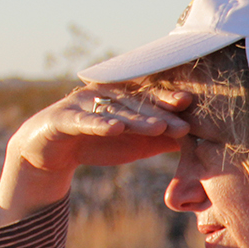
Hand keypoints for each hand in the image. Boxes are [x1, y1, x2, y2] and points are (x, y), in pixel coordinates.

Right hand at [0, 85, 193, 228]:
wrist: (51, 153)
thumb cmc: (98, 144)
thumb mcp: (136, 144)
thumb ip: (162, 140)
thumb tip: (198, 140)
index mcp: (122, 97)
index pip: (149, 97)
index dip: (169, 100)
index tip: (191, 105)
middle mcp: (103, 94)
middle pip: (136, 103)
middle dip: (160, 111)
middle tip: (182, 122)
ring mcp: (82, 104)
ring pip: (114, 112)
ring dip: (136, 119)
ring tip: (157, 127)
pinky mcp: (63, 119)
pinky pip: (83, 121)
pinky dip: (99, 124)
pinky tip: (115, 128)